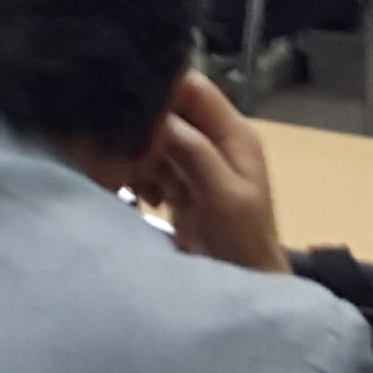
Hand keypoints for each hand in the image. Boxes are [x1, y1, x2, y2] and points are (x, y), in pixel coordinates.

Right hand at [141, 71, 285, 274]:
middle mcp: (215, 140)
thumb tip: (157, 117)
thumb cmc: (242, 244)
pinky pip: (151, 163)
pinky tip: (143, 197)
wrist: (242, 284)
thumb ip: (194, 152)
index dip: (161, 90)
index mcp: (234, 134)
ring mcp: (198, 161)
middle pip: (169, 110)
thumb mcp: (223, 196)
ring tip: (138, 183)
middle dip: (144, 128)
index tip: (130, 110)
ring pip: (155, 136)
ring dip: (139, 155)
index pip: (193, 87)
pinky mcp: (180, 182)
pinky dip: (140, 175)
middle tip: (129, 153)